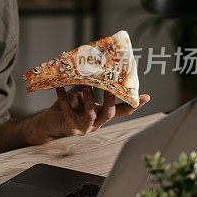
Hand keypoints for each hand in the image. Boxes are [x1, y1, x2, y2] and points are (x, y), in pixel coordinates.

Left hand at [32, 86, 150, 141]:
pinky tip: (59, 88)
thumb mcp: (79, 95)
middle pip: (109, 114)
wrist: (50, 124)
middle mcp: (96, 123)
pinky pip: (68, 112)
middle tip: (109, 86)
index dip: (134, 105)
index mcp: (102, 115)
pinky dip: (63, 99)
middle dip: (111, 99)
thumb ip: (87, 85)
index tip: (146, 97)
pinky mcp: (70, 128)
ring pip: (90, 114)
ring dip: (89, 98)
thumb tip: (91, 67)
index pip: (122, 111)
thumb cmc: (67, 107)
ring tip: (85, 86)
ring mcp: (84, 128)